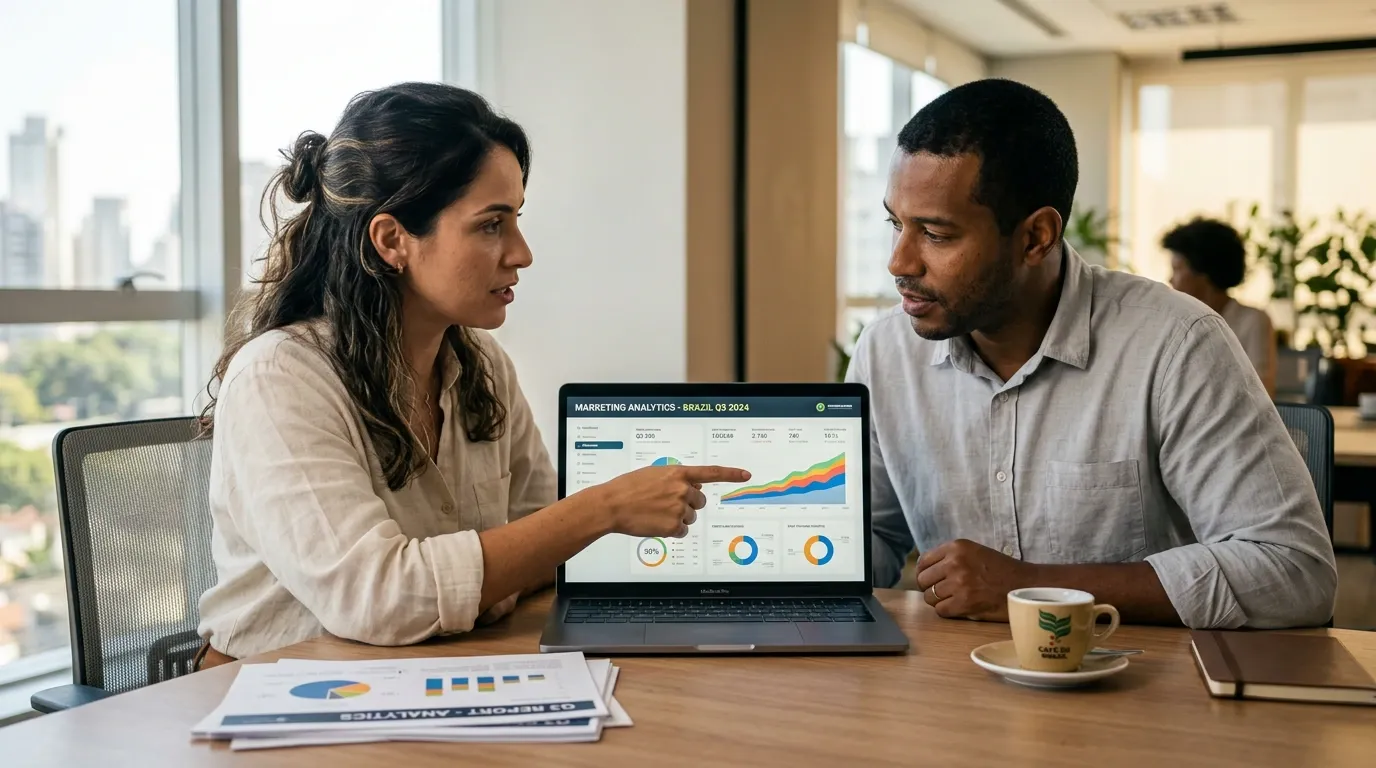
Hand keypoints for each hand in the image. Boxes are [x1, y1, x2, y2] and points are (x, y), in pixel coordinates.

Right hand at [590, 465, 750, 538]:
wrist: (612, 505)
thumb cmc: (628, 488)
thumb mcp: (654, 474)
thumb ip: (675, 478)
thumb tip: (692, 486)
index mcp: (678, 473)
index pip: (710, 473)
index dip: (730, 474)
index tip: (746, 474)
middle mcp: (683, 490)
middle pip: (699, 501)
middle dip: (687, 503)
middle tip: (666, 504)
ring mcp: (679, 509)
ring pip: (690, 517)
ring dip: (678, 517)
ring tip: (656, 513)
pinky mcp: (674, 526)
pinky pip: (682, 531)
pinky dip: (672, 530)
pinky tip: (656, 524)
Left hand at [915, 539, 1036, 620]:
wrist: (1024, 584)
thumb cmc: (1000, 569)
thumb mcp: (973, 552)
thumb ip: (949, 557)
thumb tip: (923, 570)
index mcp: (956, 547)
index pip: (923, 562)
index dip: (925, 573)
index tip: (931, 579)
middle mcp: (954, 562)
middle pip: (923, 580)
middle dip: (930, 588)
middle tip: (944, 592)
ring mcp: (958, 583)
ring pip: (929, 597)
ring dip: (939, 601)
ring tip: (953, 599)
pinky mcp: (964, 602)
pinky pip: (941, 610)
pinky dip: (947, 611)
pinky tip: (959, 608)